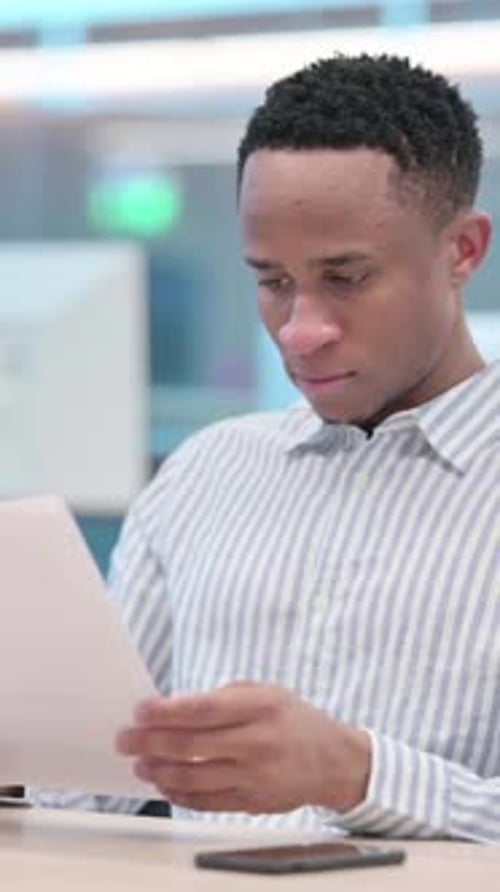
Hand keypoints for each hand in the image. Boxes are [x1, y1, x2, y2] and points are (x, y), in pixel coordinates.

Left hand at [116, 682, 370, 814]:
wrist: (334, 761)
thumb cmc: (294, 720)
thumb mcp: (266, 692)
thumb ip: (224, 698)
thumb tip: (175, 709)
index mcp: (260, 707)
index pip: (202, 710)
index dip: (166, 712)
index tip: (140, 711)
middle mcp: (257, 742)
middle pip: (191, 745)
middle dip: (150, 741)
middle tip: (125, 739)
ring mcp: (255, 776)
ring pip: (193, 777)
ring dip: (159, 770)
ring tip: (139, 763)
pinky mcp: (252, 802)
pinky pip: (206, 801)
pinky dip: (180, 794)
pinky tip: (164, 783)